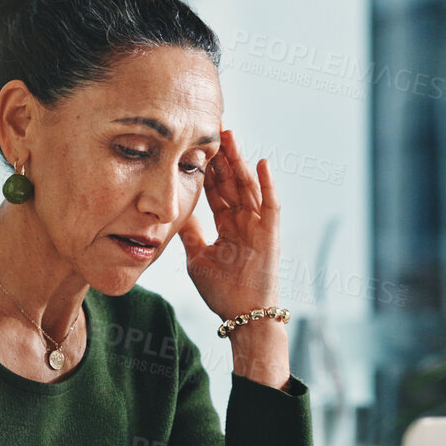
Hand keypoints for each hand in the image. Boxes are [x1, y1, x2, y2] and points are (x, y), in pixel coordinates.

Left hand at [178, 128, 278, 321]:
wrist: (241, 316)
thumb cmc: (222, 292)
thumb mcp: (197, 257)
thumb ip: (190, 234)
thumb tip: (174, 214)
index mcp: (228, 225)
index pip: (216, 191)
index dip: (207, 170)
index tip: (196, 147)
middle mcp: (244, 221)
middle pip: (232, 182)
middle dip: (222, 156)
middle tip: (212, 129)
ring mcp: (258, 226)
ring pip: (248, 186)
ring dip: (240, 161)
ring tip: (230, 136)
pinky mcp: (271, 234)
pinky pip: (271, 205)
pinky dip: (267, 185)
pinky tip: (261, 163)